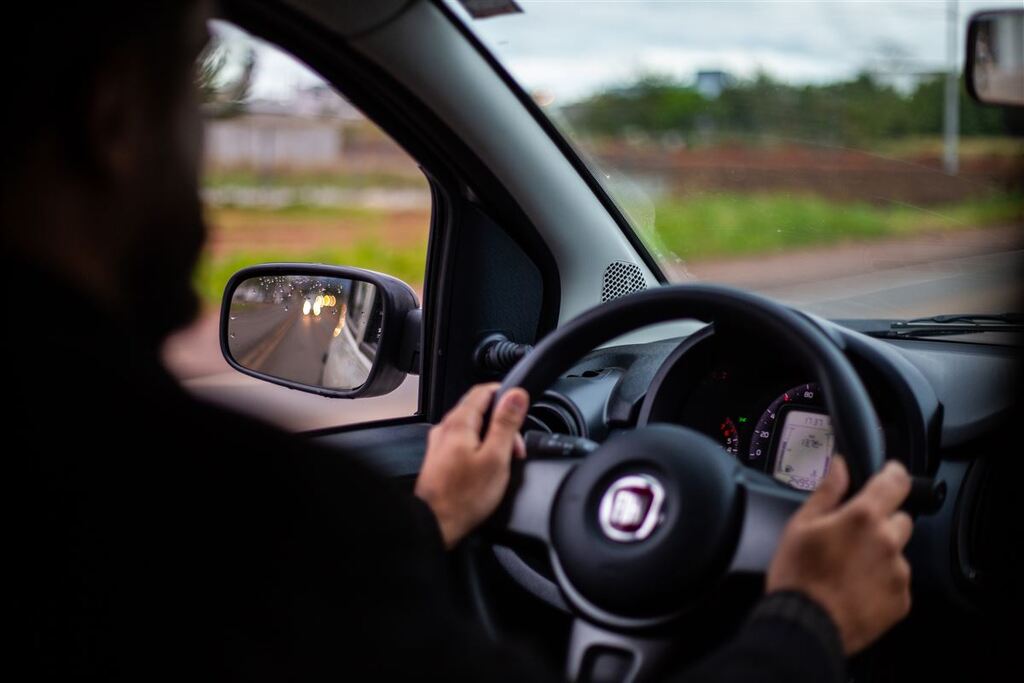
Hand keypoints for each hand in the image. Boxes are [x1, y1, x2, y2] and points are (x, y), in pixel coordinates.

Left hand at [415, 383, 528, 548]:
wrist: (435, 525)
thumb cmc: (463, 498)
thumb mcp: (496, 458)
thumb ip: (506, 423)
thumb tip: (516, 395)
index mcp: (459, 423)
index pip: (484, 390)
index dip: (506, 395)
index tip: (521, 410)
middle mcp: (446, 429)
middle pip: (479, 409)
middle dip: (503, 423)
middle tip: (516, 447)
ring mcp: (440, 444)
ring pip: (473, 427)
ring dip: (493, 438)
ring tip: (504, 460)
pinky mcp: (440, 459)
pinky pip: (464, 443)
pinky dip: (480, 449)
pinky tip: (487, 469)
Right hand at [766, 457, 913, 654]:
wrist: (805, 625)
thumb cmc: (797, 574)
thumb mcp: (801, 525)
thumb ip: (827, 492)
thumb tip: (840, 465)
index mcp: (863, 517)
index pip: (895, 483)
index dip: (894, 474)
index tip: (890, 474)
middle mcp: (888, 542)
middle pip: (900, 520)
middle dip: (882, 523)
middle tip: (854, 536)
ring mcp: (898, 573)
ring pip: (897, 553)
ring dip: (881, 555)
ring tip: (850, 569)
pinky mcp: (901, 601)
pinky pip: (897, 583)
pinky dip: (882, 583)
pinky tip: (856, 589)